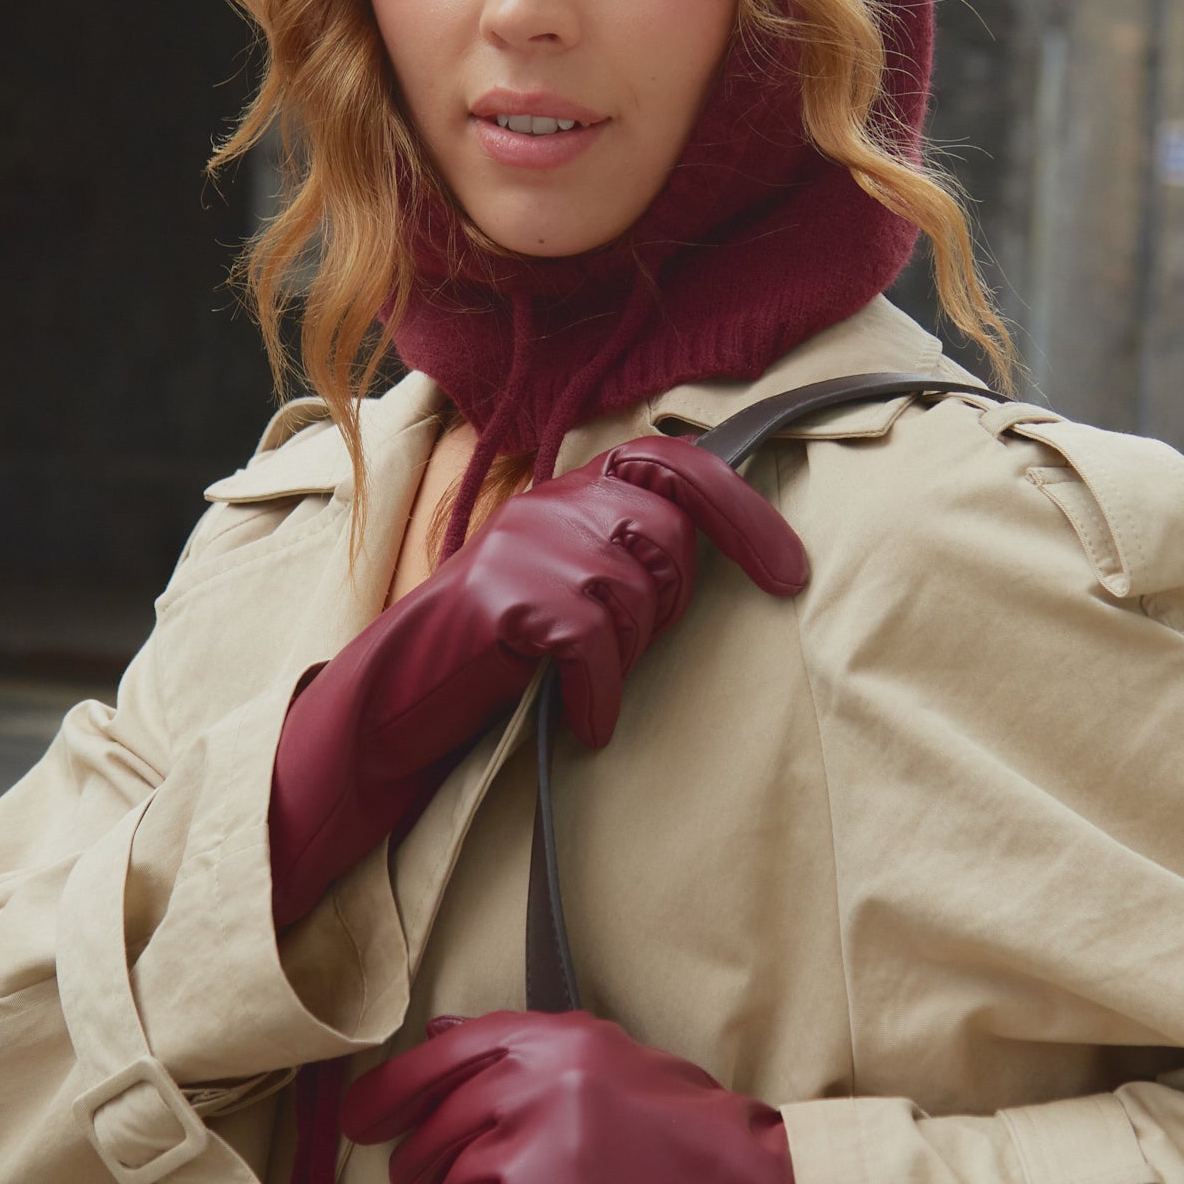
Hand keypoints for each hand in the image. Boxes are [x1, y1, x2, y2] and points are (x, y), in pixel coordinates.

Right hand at [268, 436, 806, 929]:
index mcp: (571, 492)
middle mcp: (550, 504)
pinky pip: (593, 643)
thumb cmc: (495, 654)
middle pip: (668, 538)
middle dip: (667, 606)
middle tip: (623, 652)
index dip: (742, 512)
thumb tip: (722, 552)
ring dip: (625, 655)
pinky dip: (598, 693)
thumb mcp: (565, 585)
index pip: (675, 462)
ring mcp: (524, 546)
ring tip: (584, 684)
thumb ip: (626, 553)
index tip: (789, 573)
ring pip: (634, 592)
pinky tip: (585, 721)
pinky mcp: (506, 600)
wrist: (393, 702)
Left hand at [342, 1010, 818, 1183]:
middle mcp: (540, 1081)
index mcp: (563, 1037)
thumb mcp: (621, 1060)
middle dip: (416, 1147)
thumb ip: (533, 1048)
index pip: (454, 1047)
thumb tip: (443, 1034)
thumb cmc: (700, 1137)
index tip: (368, 1105)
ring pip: (446, 1167)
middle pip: (440, 1114)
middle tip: (410, 1166)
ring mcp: (535, 1147)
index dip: (397, 1080)